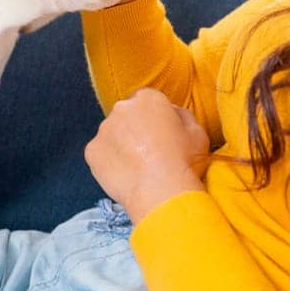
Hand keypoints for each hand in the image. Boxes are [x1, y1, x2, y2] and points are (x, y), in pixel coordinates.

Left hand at [85, 88, 210, 224]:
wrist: (161, 191)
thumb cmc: (185, 161)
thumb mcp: (197, 132)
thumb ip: (182, 115)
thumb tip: (171, 112)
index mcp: (148, 99)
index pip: (147, 101)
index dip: (153, 118)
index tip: (159, 134)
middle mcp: (122, 108)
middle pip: (126, 115)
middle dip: (134, 128)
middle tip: (148, 152)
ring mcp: (104, 129)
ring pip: (111, 134)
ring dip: (120, 145)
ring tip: (137, 168)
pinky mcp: (91, 151)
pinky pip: (100, 153)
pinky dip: (109, 162)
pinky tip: (124, 175)